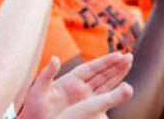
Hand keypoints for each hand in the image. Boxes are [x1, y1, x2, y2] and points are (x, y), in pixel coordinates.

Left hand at [19, 53, 134, 118]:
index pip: (91, 68)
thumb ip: (47, 74)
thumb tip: (54, 58)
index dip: (104, 62)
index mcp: (69, 80)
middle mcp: (78, 87)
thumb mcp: (38, 90)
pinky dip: (112, 91)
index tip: (118, 55)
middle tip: (130, 56)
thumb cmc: (33, 108)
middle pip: (100, 74)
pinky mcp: (85, 108)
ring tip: (129, 65)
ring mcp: (82, 97)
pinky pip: (101, 97)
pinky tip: (122, 87)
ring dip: (117, 75)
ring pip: (104, 84)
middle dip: (115, 66)